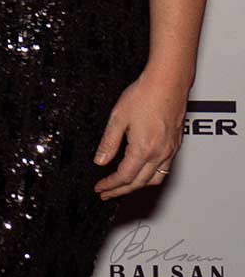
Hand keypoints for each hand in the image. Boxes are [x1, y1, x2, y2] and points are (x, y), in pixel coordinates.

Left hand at [93, 70, 188, 197]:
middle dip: (121, 190)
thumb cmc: (144, 96)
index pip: (125, 177)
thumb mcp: (118, 118)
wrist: (168, 82)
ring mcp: (170, 149)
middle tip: (107, 193)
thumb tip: (100, 161)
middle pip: (140, 182)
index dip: (111, 185)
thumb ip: (109, 142)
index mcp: (144, 149)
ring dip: (138, 186)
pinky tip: (141, 171)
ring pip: (155, 178)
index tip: (100, 189)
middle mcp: (160, 153)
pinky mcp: (176, 144)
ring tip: (123, 186)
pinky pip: (164, 168)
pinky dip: (150, 176)